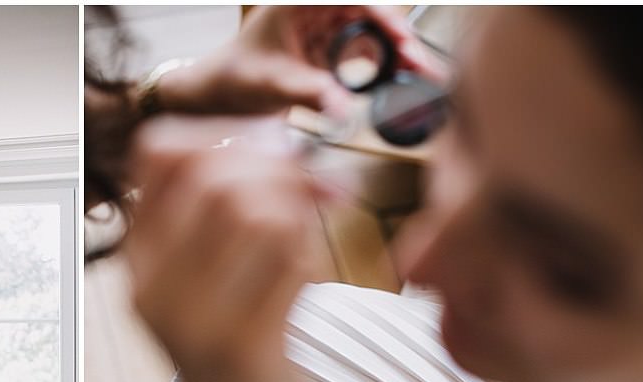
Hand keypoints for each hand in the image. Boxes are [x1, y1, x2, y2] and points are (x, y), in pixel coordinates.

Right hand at [128, 116, 320, 381]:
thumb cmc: (232, 348)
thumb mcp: (204, 277)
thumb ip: (221, 211)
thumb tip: (279, 139)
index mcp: (138, 260)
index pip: (160, 153)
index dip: (224, 135)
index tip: (267, 152)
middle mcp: (152, 287)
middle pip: (215, 176)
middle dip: (278, 168)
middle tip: (313, 187)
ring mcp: (193, 321)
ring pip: (256, 213)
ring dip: (300, 211)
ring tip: (310, 234)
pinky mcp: (242, 349)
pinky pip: (289, 263)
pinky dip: (313, 254)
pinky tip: (310, 276)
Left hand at [157, 5, 444, 117]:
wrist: (217, 95)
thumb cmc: (233, 76)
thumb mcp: (271, 84)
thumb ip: (308, 94)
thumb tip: (341, 109)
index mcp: (302, 1)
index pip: (354, 0)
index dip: (384, 19)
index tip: (404, 42)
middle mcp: (319, 10)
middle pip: (372, 19)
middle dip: (401, 43)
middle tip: (424, 66)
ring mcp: (326, 32)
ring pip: (374, 40)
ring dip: (400, 59)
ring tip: (425, 78)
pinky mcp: (330, 55)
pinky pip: (365, 60)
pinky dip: (386, 73)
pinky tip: (405, 87)